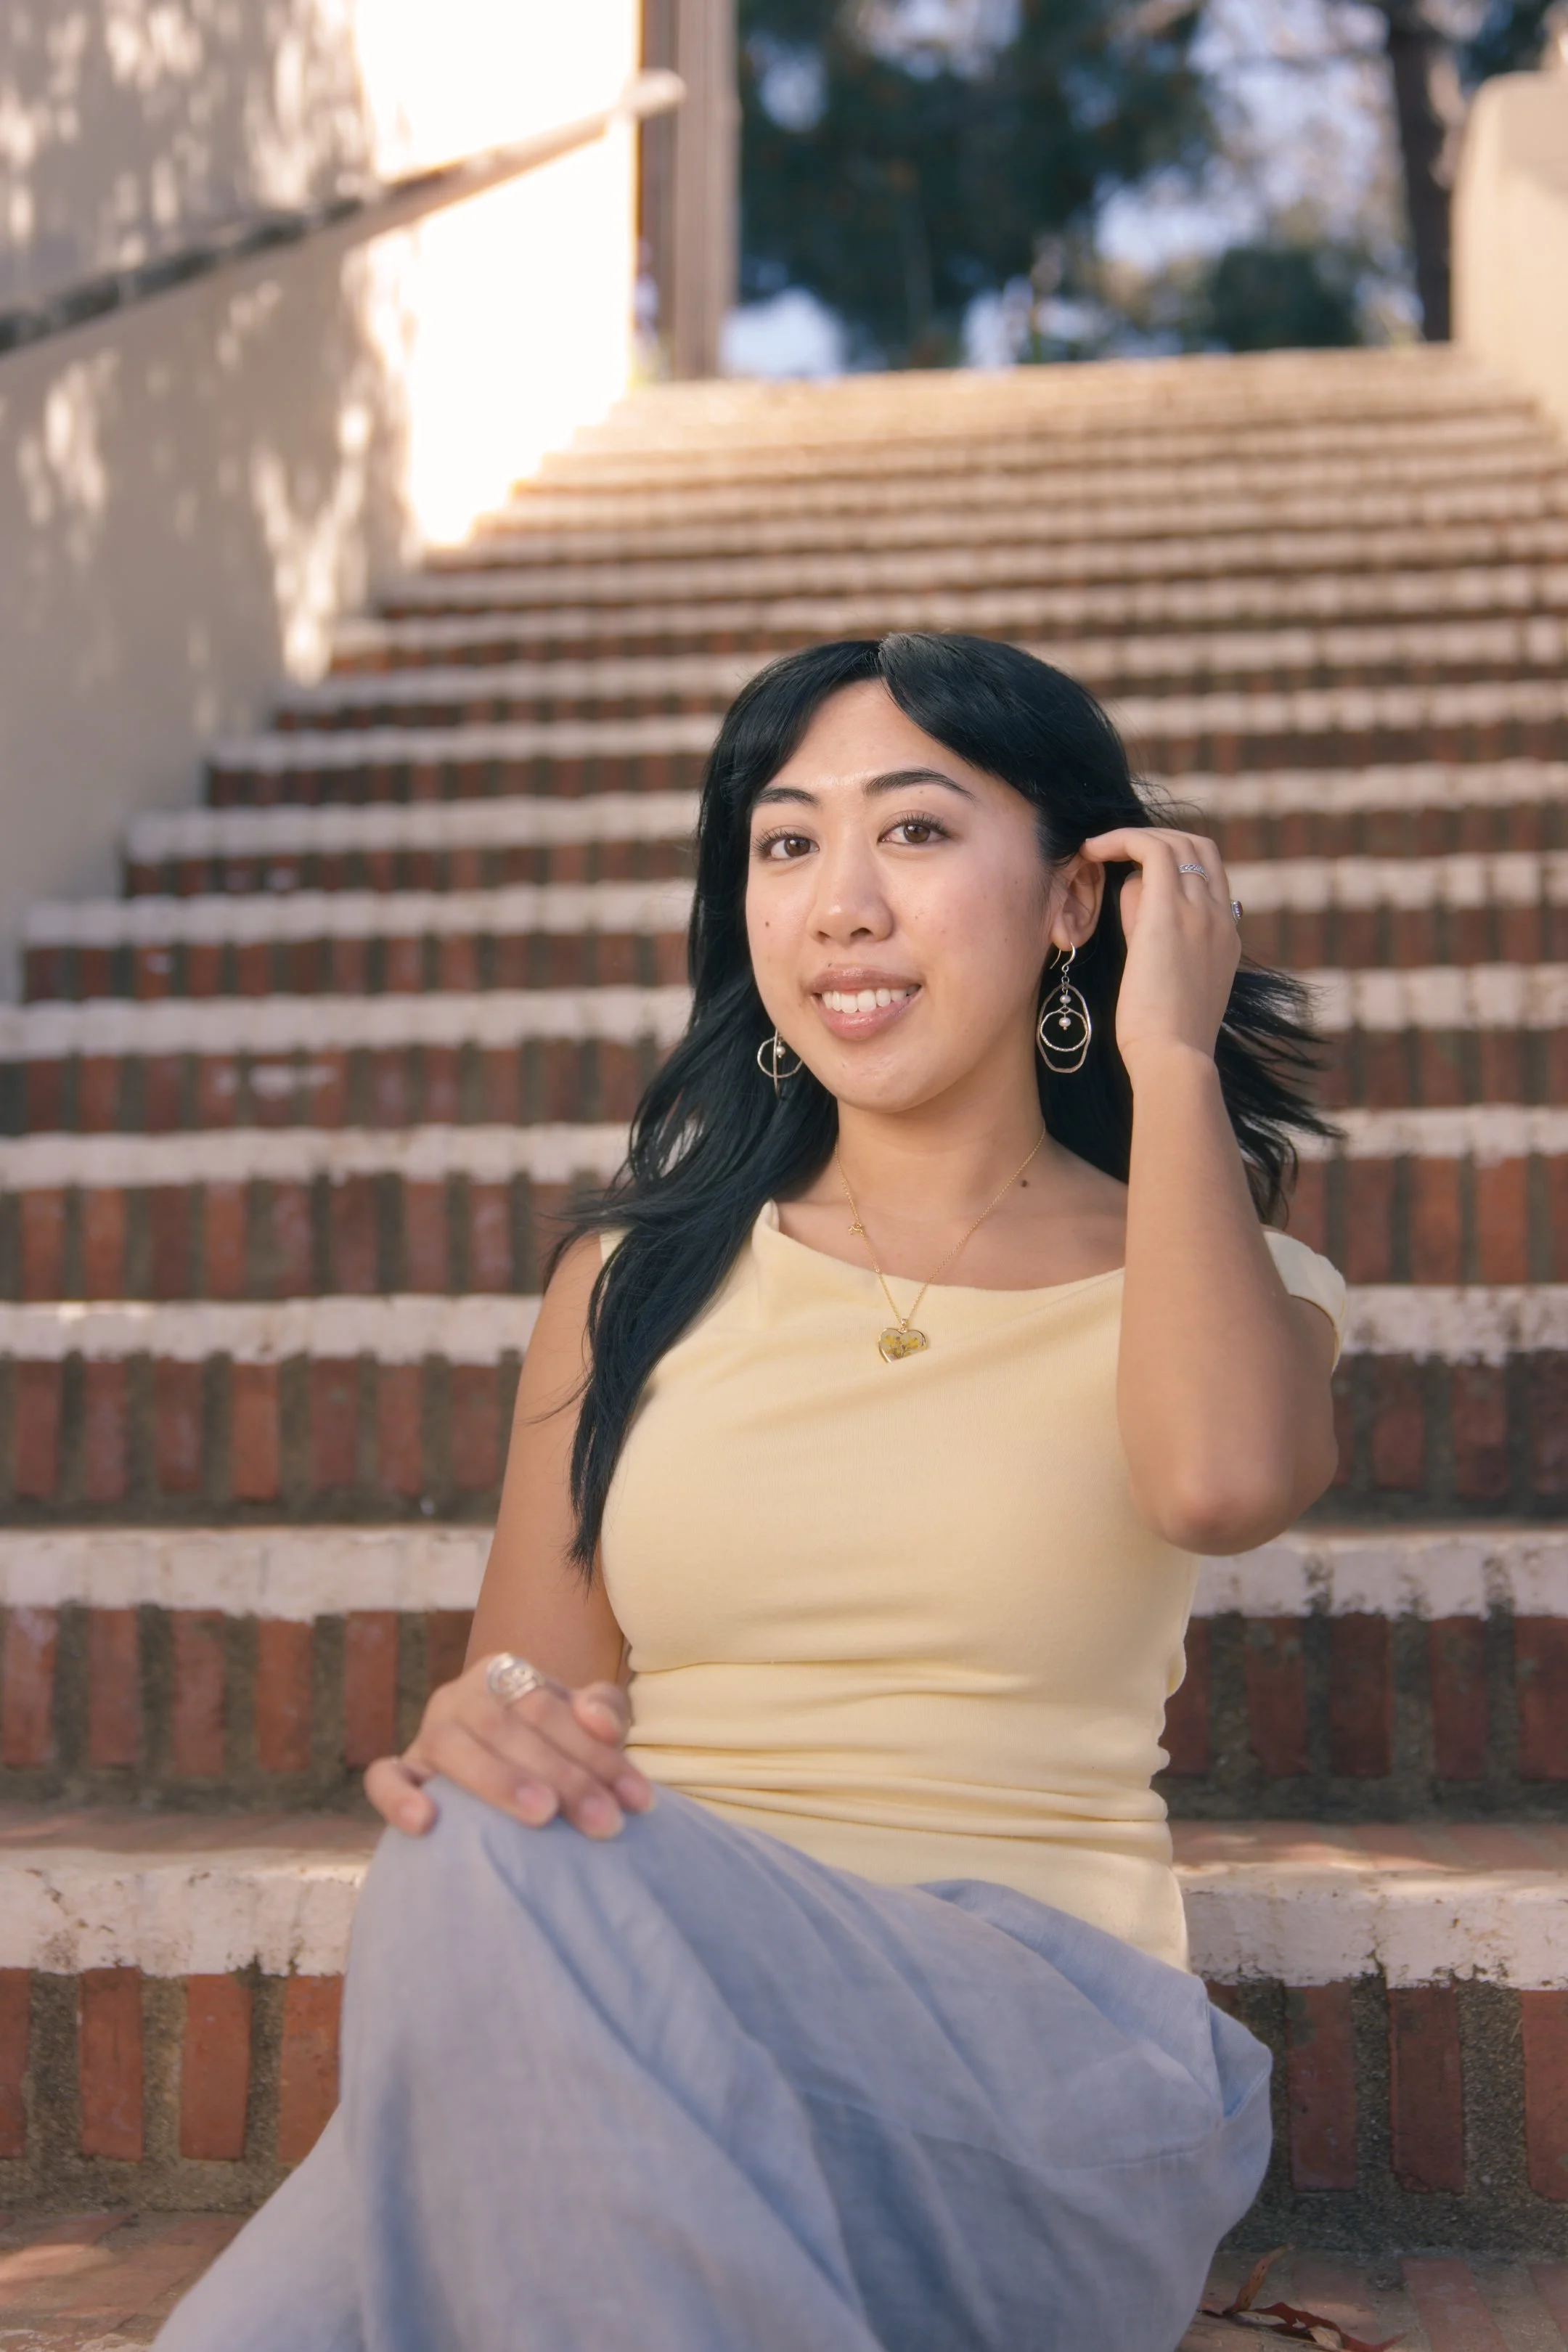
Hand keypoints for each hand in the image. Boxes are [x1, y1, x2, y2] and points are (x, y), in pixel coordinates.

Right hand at [364, 1657, 655, 1838]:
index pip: (551, 1709)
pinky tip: (426, 1823)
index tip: (638, 1801)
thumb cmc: (556, 1746)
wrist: (506, 1771)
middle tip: (603, 1822)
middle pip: (508, 1728)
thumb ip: (605, 1712)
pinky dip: (398, 1798)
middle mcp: (461, 1697)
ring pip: (453, 1748)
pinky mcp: (401, 1772)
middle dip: (564, 1776)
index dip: (598, 1754)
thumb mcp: (589, 1724)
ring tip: (541, 1815)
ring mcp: (426, 1733)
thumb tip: (597, 1721)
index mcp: (505, 1674)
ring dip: (498, 1781)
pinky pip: (386, 1779)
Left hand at [1077, 827, 1239, 1077]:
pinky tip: (1091, 850)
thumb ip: (1160, 944)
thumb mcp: (1169, 985)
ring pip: (1176, 842)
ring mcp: (1200, 912)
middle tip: (1114, 851)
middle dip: (1154, 840)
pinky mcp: (1170, 913)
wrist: (1174, 1058)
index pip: (1209, 875)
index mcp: (1226, 937)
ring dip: (1133, 837)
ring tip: (1095, 850)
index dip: (1172, 863)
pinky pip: (1151, 850)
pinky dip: (1121, 840)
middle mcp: (1219, 917)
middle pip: (1198, 847)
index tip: (1133, 874)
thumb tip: (1136, 911)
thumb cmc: (1162, 1037)